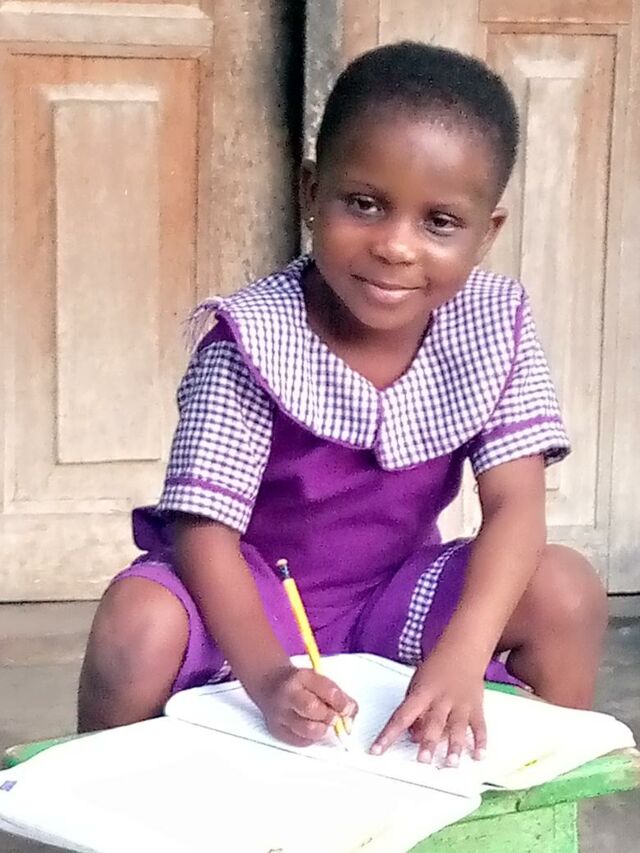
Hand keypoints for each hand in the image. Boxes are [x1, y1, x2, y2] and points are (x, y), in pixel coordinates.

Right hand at [254, 665, 356, 746]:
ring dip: (322, 729)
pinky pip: (301, 741)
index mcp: (301, 677)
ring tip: (323, 723)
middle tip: (334, 717)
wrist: (269, 683)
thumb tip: (351, 712)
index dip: (341, 702)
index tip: (348, 708)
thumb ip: (337, 694)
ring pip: (307, 730)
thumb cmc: (299, 683)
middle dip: (330, 716)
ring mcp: (279, 714)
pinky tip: (312, 728)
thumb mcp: (318, 678)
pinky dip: (312, 738)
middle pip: (313, 709)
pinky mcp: (276, 730)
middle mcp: (287, 694)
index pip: (325, 689)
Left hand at [371, 650, 485, 764]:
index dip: (388, 735)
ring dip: (455, 745)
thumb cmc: (436, 668)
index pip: (401, 716)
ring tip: (451, 763)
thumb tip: (412, 735)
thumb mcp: (417, 684)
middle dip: (428, 741)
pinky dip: (480, 741)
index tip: (377, 750)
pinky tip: (478, 755)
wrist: (463, 649)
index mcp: (422, 693)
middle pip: (433, 722)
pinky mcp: (476, 707)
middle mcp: (441, 699)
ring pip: (457, 726)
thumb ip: (413, 710)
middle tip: (423, 760)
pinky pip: (479, 726)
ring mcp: (460, 703)